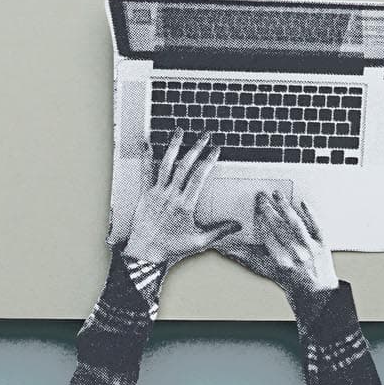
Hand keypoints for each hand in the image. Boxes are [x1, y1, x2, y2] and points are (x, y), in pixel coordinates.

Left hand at [119, 131, 240, 266]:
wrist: (146, 252)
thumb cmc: (172, 247)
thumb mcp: (199, 241)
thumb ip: (219, 231)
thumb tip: (238, 225)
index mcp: (186, 204)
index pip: (199, 176)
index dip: (208, 160)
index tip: (216, 149)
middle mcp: (171, 195)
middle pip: (185, 165)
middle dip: (196, 147)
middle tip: (205, 135)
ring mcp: (157, 193)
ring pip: (166, 164)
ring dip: (174, 146)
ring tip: (180, 131)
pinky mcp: (145, 194)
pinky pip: (146, 172)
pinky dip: (147, 157)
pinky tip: (147, 144)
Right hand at [217, 191, 337, 309]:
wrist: (315, 291)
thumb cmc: (289, 279)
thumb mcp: (267, 270)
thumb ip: (247, 258)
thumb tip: (227, 249)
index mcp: (280, 263)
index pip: (267, 237)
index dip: (261, 221)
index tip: (255, 208)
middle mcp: (295, 256)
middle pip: (280, 227)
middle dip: (269, 210)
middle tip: (262, 197)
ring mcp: (310, 249)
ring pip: (296, 224)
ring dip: (285, 207)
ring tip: (277, 194)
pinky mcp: (322, 244)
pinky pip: (316, 225)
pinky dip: (310, 213)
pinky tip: (302, 202)